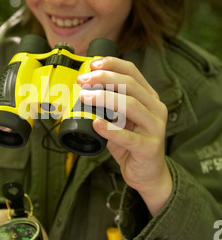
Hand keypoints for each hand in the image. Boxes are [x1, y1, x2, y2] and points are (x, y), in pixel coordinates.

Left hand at [77, 57, 171, 215]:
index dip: (112, 64)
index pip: (133, 72)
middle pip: (130, 85)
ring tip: (85, 98)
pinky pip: (128, 137)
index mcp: (149, 98)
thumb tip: (83, 91)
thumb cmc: (132, 145)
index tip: (92, 64)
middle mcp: (156, 109)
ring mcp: (155, 128)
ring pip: (130, 105)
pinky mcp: (150, 147)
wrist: (147, 174)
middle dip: (104, 79)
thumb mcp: (121, 120)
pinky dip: (110, 129)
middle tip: (83, 81)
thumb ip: (109, 106)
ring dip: (104, 99)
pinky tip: (96, 124)